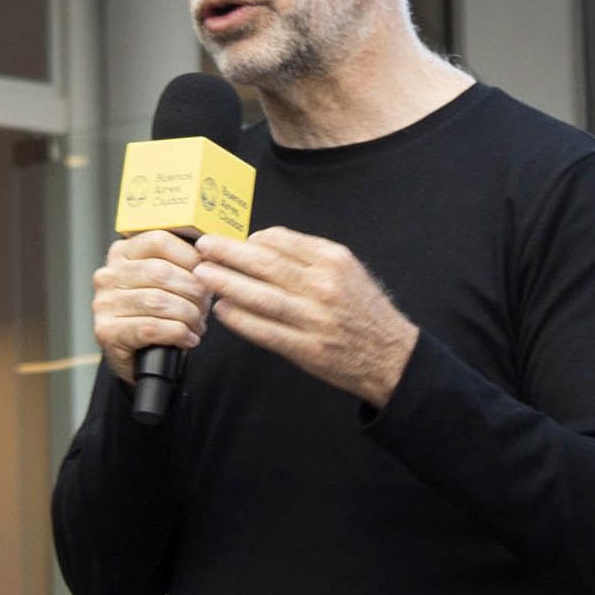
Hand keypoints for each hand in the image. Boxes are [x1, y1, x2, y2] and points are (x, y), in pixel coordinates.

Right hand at [92, 229, 205, 371]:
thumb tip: (210, 258)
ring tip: (197, 324)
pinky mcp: (107, 331)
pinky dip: (177, 333)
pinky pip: (151, 328)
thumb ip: (177, 264)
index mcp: (122, 254)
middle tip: (205, 305)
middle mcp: (108, 275)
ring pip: (158, 301)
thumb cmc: (152, 315)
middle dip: (192, 290)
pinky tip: (188, 338)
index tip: (206, 274)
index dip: (189, 257)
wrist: (135, 358)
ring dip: (188, 315)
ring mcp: (104, 304)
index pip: (159, 241)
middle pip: (161, 272)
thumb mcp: (161, 283)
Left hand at [195, 229, 420, 407]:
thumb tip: (260, 242)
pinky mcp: (309, 349)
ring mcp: (316, 319)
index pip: (283, 241)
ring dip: (227, 284)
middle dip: (230, 254)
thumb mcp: (347, 269)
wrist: (391, 355)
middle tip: (203, 246)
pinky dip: (242, 320)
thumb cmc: (363, 309)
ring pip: (262, 297)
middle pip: (266, 265)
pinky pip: (267, 331)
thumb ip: (309, 255)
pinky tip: (224, 310)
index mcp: (334, 260)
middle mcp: (325, 286)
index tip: (232, 239)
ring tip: (203, 275)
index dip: (251, 239)